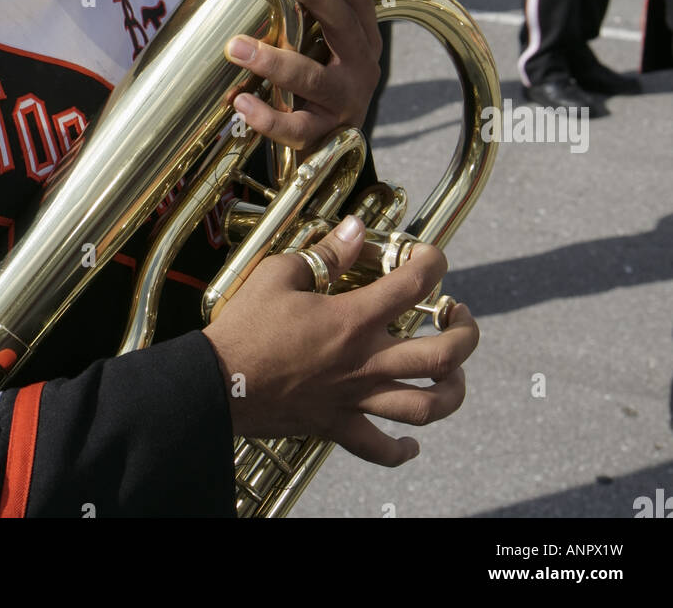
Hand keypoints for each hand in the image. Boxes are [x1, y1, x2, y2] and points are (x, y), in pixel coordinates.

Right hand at [205, 215, 478, 463]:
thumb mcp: (281, 274)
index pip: (413, 284)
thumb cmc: (245, 327)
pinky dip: (401, 450)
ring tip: (454, 375)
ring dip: (452, 392)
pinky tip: (412, 443)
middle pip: (442, 356)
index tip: (431, 256)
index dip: (433, 262)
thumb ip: (325, 253)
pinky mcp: (336, 426)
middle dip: (465, 334)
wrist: (216, 384)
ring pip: (424, 407)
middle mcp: (364, 362)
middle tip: (459, 316)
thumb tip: (354, 230)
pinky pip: (379, 449)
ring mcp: (354, 398)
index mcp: (353, 319)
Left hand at [224, 0, 379, 150]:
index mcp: (362, 38)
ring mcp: (346, 101)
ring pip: (313, 78)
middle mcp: (361, 66)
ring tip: (236, 47)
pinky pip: (297, 128)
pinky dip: (268, 117)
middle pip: (343, 25)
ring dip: (274, 61)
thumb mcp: (323, 46)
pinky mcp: (326, 135)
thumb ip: (305, 15)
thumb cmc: (320, 83)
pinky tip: (241, 102)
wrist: (337, 147)